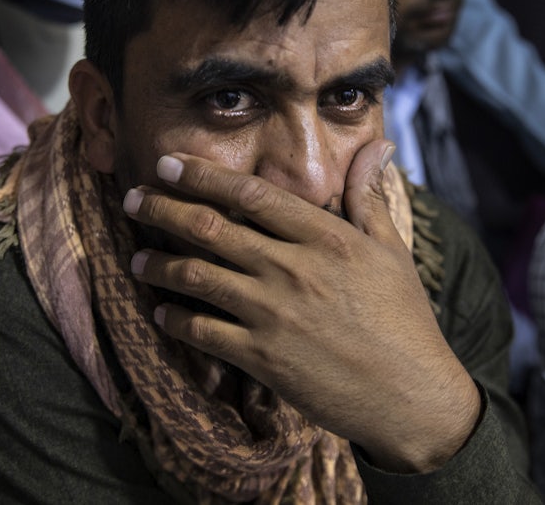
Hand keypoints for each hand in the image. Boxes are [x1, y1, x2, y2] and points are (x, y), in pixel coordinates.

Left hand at [123, 139, 479, 473]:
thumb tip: (376, 145)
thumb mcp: (392, 251)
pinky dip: (176, 319)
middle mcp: (294, 269)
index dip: (205, 174)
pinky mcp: (263, 358)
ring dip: (159, 264)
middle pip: (212, 228)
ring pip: (198, 277)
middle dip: (163, 209)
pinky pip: (204, 332)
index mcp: (327, 238)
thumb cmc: (405, 321)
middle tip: (132, 198)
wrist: (412, 398)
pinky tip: (161, 312)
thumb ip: (369, 197)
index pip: (253, 194)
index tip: (169, 162)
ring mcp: (275, 314)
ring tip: (136, 258)